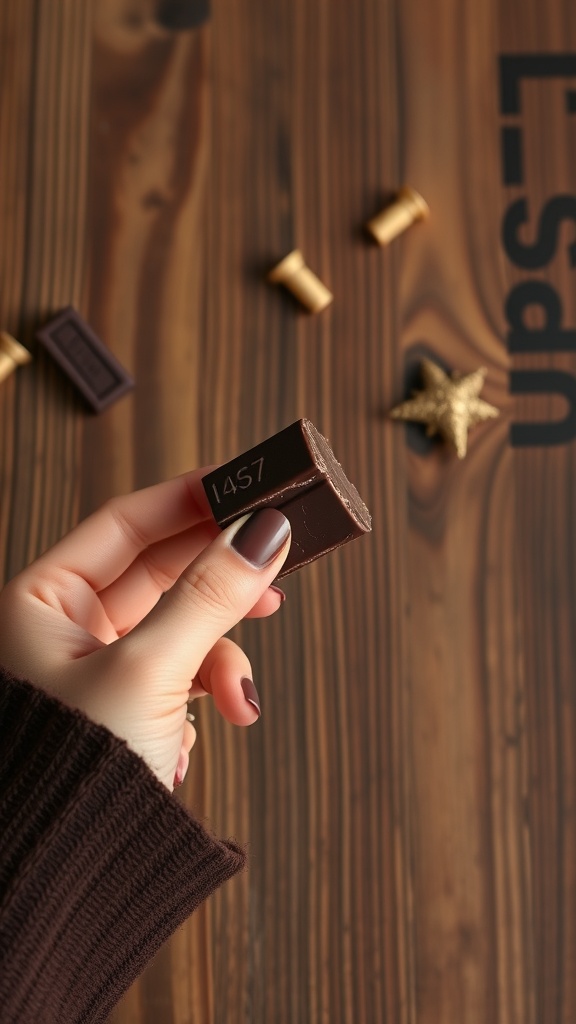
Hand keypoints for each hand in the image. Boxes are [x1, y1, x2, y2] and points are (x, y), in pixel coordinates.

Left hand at [0, 470, 290, 789]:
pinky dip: (203, 699)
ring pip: (183, 629)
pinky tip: (190, 743)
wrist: (61, 879)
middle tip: (275, 565)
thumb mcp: (150, 671)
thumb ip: (209, 596)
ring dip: (222, 661)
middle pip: (162, 573)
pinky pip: (182, 676)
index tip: (247, 486)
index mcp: (44, 600)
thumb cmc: (72, 775)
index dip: (189, 500)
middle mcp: (67, 627)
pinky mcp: (128, 706)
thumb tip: (264, 531)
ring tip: (239, 700)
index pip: (126, 522)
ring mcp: (98, 667)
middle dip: (221, 581)